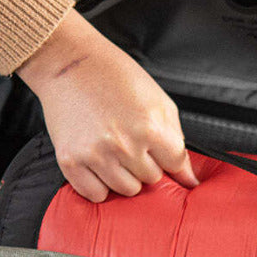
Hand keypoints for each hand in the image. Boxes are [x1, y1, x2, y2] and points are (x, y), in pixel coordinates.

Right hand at [17, 9, 196, 201]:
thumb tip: (189, 179)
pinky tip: (98, 164)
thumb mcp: (157, 100)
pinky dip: (99, 185)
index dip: (167, 156)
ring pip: (127, 190)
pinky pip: (95, 194)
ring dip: (124, 175)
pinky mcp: (71, 162)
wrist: (67, 62)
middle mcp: (124, 145)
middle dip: (146, 163)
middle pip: (151, 179)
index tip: (158, 147)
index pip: (174, 164)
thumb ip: (177, 140)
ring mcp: (96, 155)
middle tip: (130, 140)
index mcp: (149, 127)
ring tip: (114, 150)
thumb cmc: (114, 76)